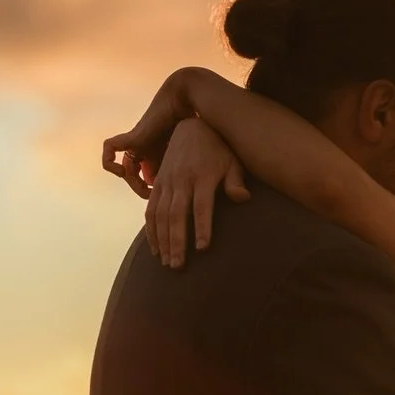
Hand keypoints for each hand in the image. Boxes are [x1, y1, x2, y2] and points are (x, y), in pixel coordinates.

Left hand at [102, 74, 194, 198]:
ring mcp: (138, 144)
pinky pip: (110, 148)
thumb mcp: (202, 160)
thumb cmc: (203, 130)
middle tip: (154, 195)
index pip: (149, 183)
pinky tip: (122, 171)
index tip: (165, 200)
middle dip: (142, 190)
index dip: (155, 196)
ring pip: (125, 169)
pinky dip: (109, 161)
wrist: (191, 101)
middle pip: (136, 178)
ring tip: (146, 186)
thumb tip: (220, 197)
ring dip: (132, 182)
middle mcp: (148, 151)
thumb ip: (202, 178)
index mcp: (162, 157)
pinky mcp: (132, 136)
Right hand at [142, 118, 249, 265]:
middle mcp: (181, 180)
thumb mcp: (232, 161)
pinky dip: (151, 230)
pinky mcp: (157, 184)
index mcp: (202, 176)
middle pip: (177, 214)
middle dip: (176, 241)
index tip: (203, 248)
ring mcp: (166, 182)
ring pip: (160, 214)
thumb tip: (243, 199)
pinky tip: (156, 250)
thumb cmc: (218, 151)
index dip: (202, 226)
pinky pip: (150, 209)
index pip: (201, 205)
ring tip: (167, 263)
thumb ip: (236, 181)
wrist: (191, 128)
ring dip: (162, 240)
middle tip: (178, 266)